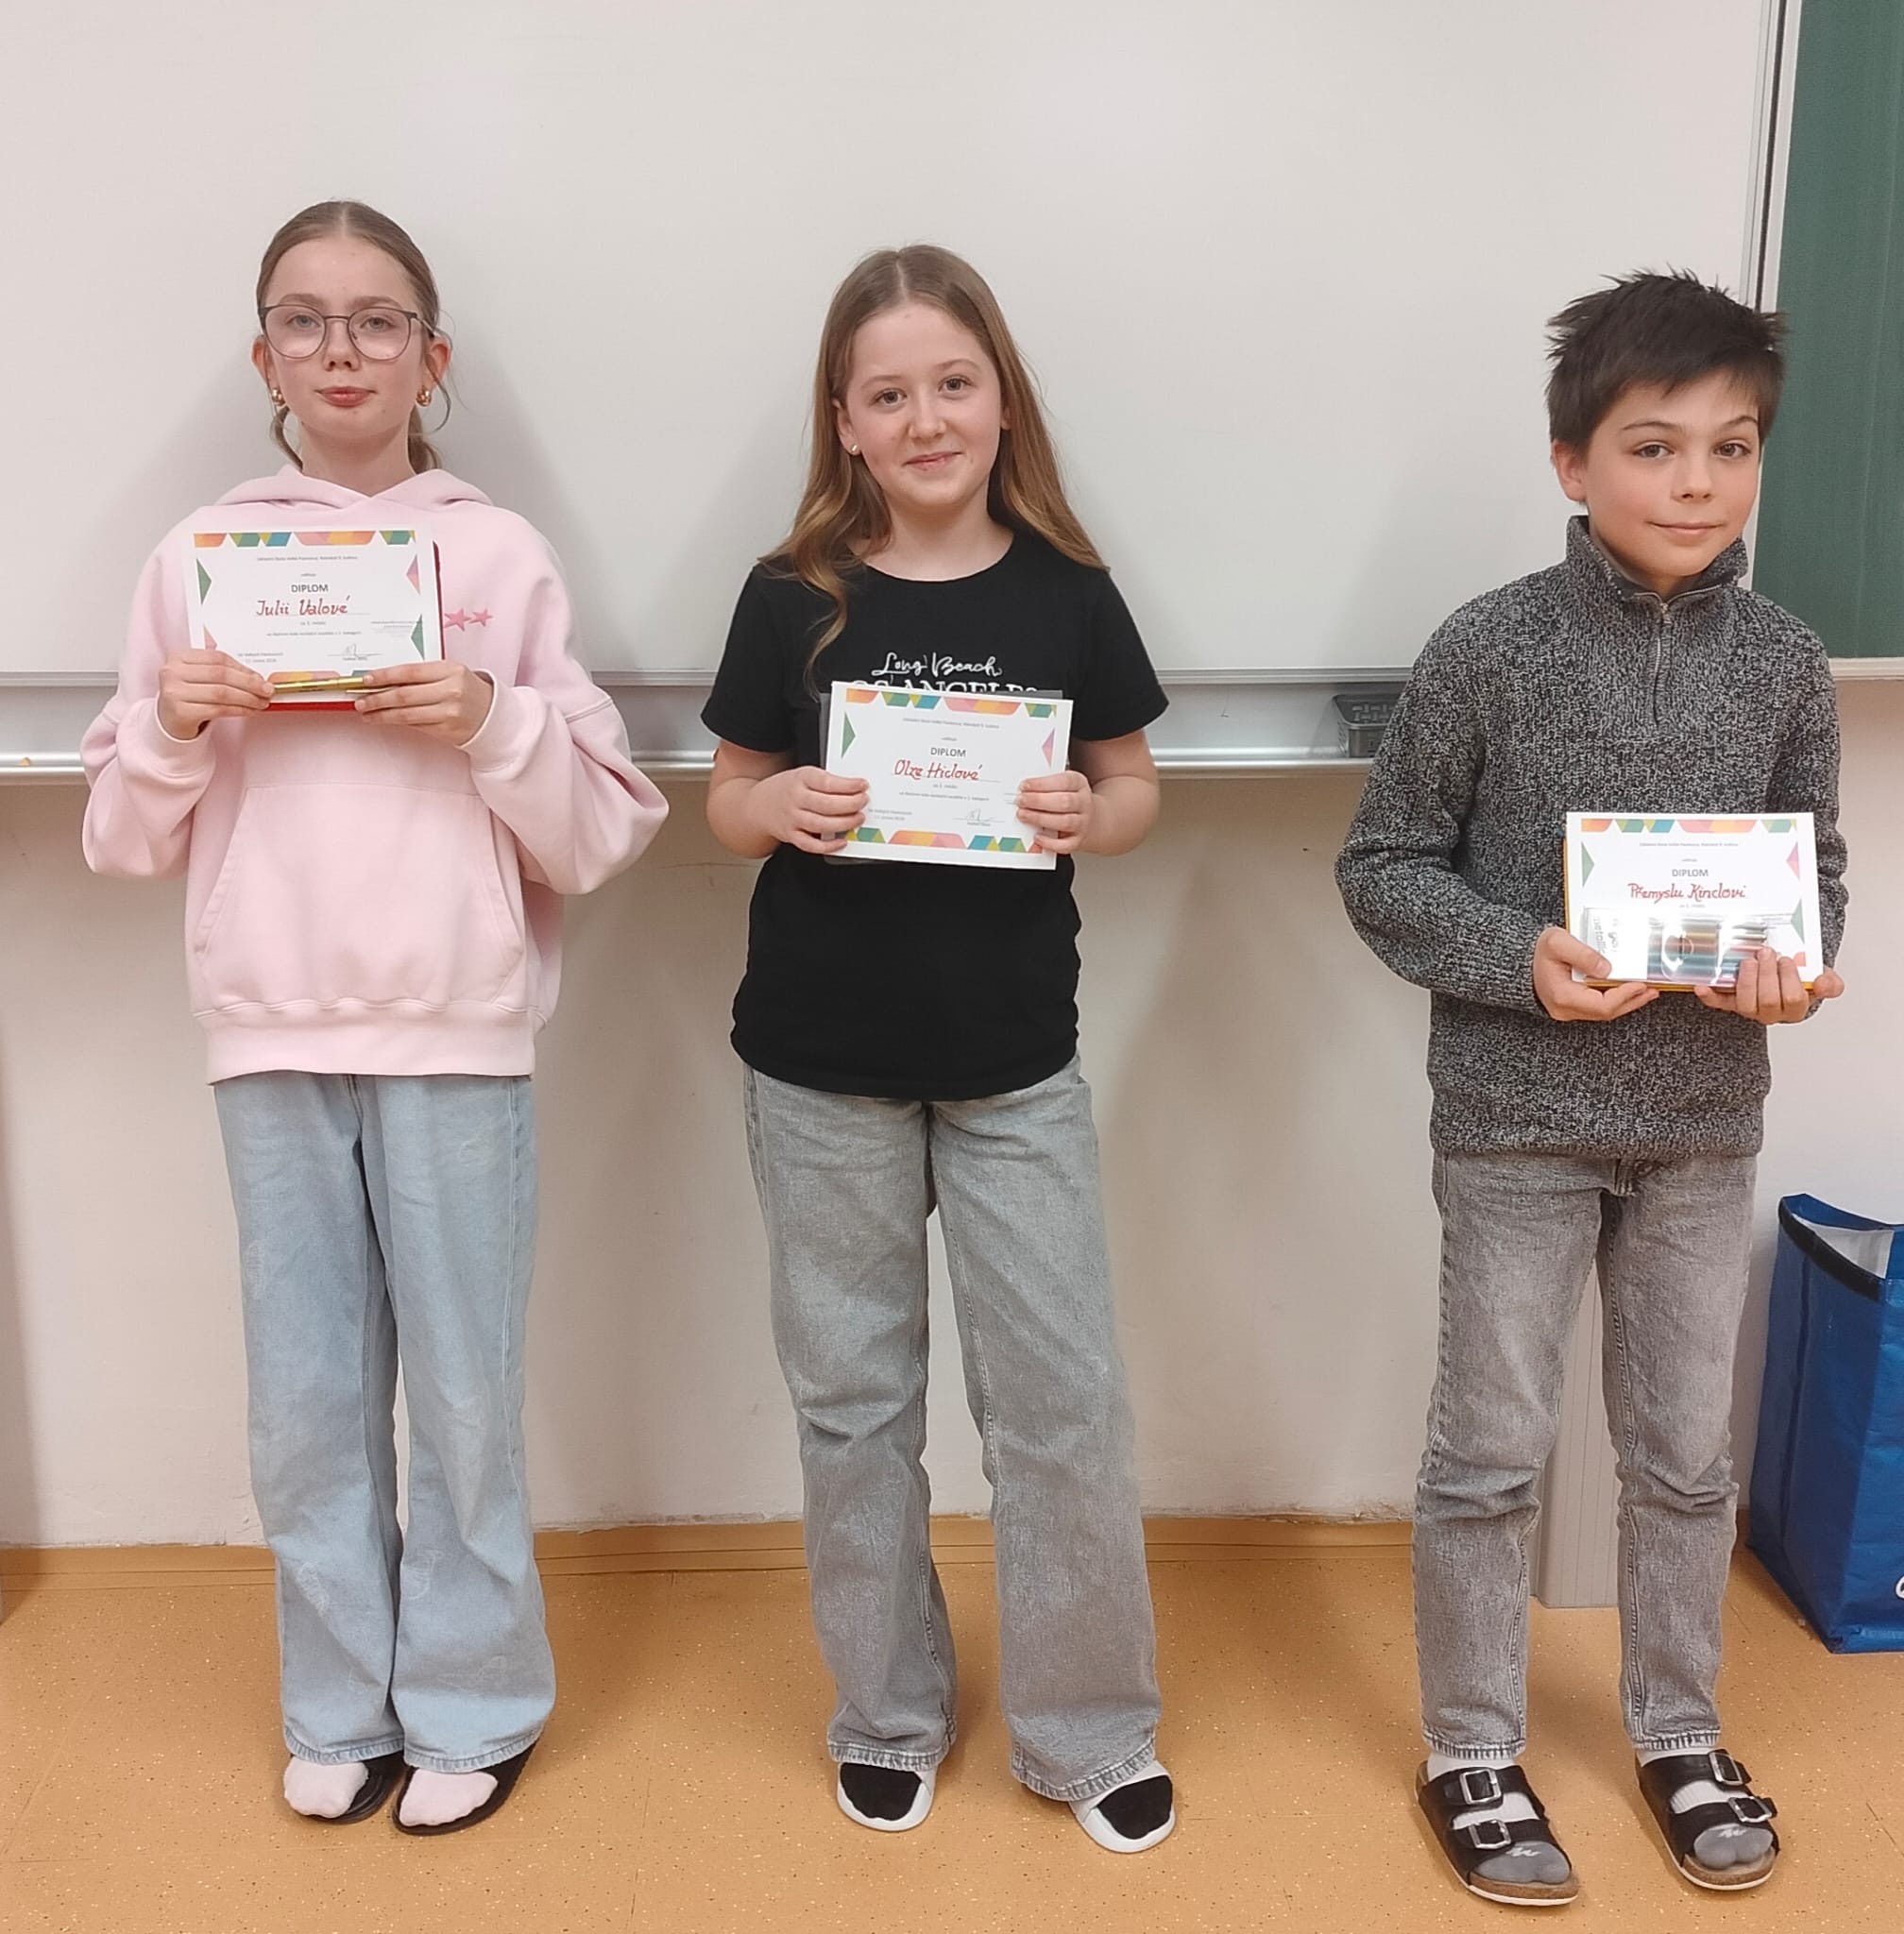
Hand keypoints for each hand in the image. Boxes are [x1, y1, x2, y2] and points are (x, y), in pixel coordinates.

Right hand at [156, 650, 272, 737]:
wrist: (169, 720)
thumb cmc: (189, 695)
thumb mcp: (199, 677)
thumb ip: (221, 669)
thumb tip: (257, 676)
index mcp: (179, 657)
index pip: (218, 658)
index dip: (243, 668)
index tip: (260, 677)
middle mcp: (172, 672)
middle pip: (221, 674)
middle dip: (250, 683)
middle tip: (267, 690)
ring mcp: (174, 692)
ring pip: (221, 693)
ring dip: (247, 698)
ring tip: (261, 702)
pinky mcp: (180, 712)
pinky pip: (218, 709)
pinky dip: (238, 710)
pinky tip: (249, 711)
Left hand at [352, 661, 495, 745]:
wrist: (492, 716)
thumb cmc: (467, 691)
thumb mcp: (450, 674)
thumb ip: (422, 675)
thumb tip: (385, 681)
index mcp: (451, 671)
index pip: (410, 672)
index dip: (384, 676)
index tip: (366, 680)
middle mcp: (451, 691)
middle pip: (404, 695)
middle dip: (377, 698)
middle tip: (360, 701)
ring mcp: (449, 713)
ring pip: (406, 714)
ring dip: (382, 714)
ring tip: (367, 713)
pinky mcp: (447, 731)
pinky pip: (416, 726)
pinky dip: (397, 723)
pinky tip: (385, 720)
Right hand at [746, 766, 868, 852]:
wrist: (757, 806)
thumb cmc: (786, 789)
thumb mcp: (802, 776)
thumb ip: (825, 781)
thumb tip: (854, 789)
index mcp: (800, 779)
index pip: (826, 782)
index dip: (848, 785)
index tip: (863, 785)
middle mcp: (795, 799)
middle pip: (826, 805)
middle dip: (850, 804)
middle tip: (863, 802)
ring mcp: (792, 819)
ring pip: (821, 825)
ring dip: (844, 823)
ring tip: (858, 818)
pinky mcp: (791, 836)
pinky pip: (811, 845)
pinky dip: (828, 846)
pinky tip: (842, 841)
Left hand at [1016, 769, 1093, 853]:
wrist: (1093, 819)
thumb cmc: (1071, 800)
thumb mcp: (1063, 785)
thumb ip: (1046, 784)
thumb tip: (1025, 788)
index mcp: (1079, 784)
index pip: (1064, 781)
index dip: (1042, 784)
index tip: (1025, 786)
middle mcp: (1083, 803)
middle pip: (1064, 802)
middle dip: (1039, 801)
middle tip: (1021, 801)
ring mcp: (1082, 823)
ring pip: (1065, 822)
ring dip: (1040, 819)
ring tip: (1023, 815)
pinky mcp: (1077, 841)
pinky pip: (1065, 845)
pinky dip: (1050, 843)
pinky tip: (1037, 836)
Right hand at [1533, 926, 1658, 1022]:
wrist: (1518, 960)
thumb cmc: (1536, 950)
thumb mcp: (1557, 942)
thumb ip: (1583, 954)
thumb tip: (1608, 968)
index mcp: (1562, 995)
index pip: (1601, 1004)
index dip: (1625, 995)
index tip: (1641, 983)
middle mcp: (1565, 1009)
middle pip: (1606, 1012)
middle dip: (1632, 1000)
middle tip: (1652, 988)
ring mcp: (1568, 1010)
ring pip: (1604, 1012)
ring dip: (1627, 1001)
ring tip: (1647, 990)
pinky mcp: (1572, 1007)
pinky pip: (1598, 1008)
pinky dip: (1616, 999)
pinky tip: (1628, 991)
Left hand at [1694, 948, 1844, 1023]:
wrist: (1781, 977)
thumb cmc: (1799, 978)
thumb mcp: (1820, 978)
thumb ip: (1829, 983)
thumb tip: (1822, 983)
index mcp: (1796, 1008)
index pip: (1794, 1000)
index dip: (1790, 980)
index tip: (1787, 960)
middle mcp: (1771, 1013)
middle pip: (1769, 1001)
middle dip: (1768, 975)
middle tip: (1767, 954)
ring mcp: (1749, 1008)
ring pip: (1746, 1004)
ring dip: (1747, 981)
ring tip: (1749, 961)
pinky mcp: (1730, 1002)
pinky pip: (1718, 1003)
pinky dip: (1709, 996)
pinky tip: (1702, 986)